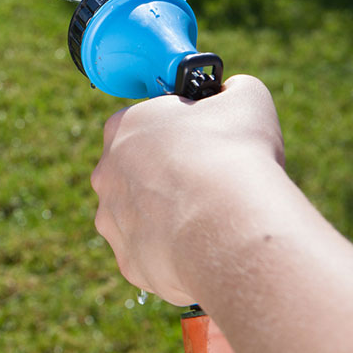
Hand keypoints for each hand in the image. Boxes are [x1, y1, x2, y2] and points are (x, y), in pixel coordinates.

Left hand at [90, 75, 286, 304]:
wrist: (229, 225)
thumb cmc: (235, 154)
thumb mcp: (246, 98)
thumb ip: (231, 90)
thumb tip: (231, 92)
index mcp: (123, 127)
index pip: (143, 124)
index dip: (176, 131)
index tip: (203, 141)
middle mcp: (106, 173)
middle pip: (137, 173)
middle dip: (168, 177)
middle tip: (209, 183)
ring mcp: (112, 221)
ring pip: (140, 217)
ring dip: (168, 218)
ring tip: (210, 220)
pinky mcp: (127, 262)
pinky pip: (150, 256)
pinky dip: (174, 255)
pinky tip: (203, 249)